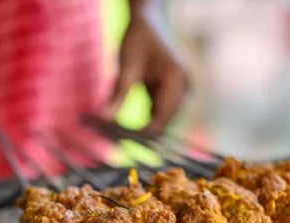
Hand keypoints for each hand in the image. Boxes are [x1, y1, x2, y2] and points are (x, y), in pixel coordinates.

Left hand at [105, 9, 188, 134]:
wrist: (149, 20)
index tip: (115, 134)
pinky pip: (158, 112)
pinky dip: (142, 116)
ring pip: (160, 120)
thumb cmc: (139, 37)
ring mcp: (180, 91)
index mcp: (177, 81)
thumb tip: (106, 119)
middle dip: (138, 132)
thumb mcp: (126, 65)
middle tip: (111, 133)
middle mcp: (184, 89)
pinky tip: (122, 116)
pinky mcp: (171, 92)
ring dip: (139, 125)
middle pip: (163, 123)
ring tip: (113, 126)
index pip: (161, 120)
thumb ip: (118, 93)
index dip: (139, 133)